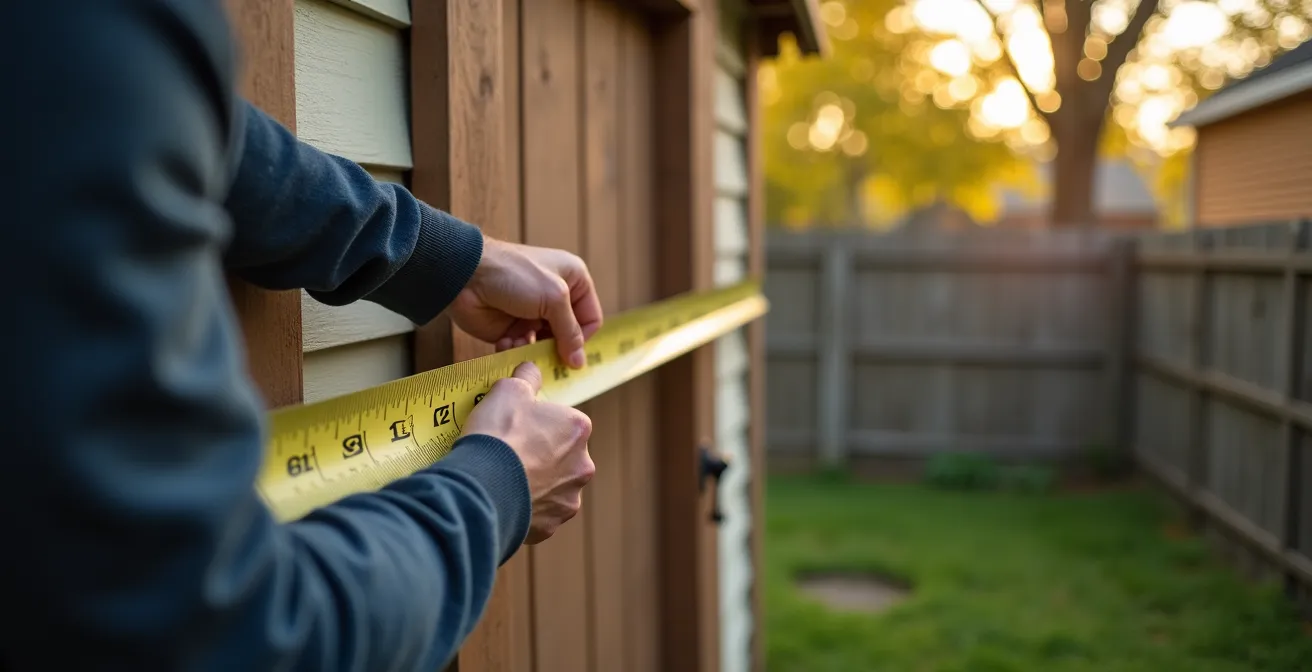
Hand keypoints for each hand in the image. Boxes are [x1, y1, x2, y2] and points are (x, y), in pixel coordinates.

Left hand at [449, 237, 603, 367]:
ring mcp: (533, 314)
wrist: (466, 276)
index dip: (583, 337)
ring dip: (534, 350)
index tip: (571, 351)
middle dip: (557, 347)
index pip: (591, 318)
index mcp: (573, 280)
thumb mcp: (554, 297)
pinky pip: (523, 349)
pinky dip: (516, 349)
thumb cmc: (514, 274)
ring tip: (520, 343)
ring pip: (545, 346)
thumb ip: (570, 331)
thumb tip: (579, 362)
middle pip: (569, 336)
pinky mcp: (512, 328)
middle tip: (547, 357)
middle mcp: (555, 298)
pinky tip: (505, 341)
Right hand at [460, 361, 594, 543]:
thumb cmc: (499, 433)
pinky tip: (505, 499)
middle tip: (511, 454)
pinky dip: (526, 508)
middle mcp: (583, 466)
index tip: (518, 427)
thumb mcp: (509, 389)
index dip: (539, 423)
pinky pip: (539, 513)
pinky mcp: (552, 525)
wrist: (484, 485)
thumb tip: (531, 370)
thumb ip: (527, 377)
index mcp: (578, 429)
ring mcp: (568, 499)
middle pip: (562, 456)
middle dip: (541, 455)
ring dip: (536, 483)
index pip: (564, 421)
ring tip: (505, 479)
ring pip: (553, 487)